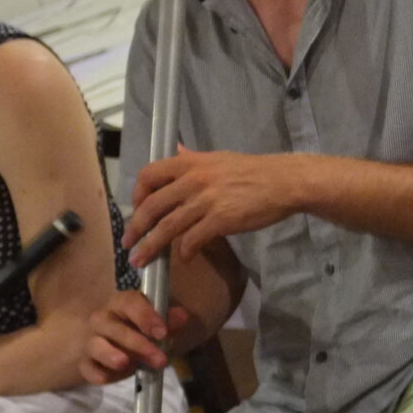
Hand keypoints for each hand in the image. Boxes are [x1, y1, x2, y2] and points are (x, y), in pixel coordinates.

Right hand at [80, 288, 192, 383]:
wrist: (124, 345)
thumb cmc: (143, 330)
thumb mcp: (160, 324)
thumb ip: (170, 321)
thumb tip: (182, 316)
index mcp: (121, 304)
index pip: (129, 302)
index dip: (145, 317)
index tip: (162, 333)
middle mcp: (102, 320)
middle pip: (114, 328)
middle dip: (138, 344)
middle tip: (160, 360)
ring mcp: (92, 341)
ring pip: (96, 346)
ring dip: (111, 355)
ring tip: (125, 363)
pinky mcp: (87, 362)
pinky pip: (89, 369)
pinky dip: (101, 374)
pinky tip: (115, 376)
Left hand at [125, 146, 301, 264]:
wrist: (284, 182)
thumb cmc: (254, 171)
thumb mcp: (219, 158)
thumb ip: (193, 158)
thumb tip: (176, 151)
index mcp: (190, 163)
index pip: (149, 175)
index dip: (137, 195)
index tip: (136, 210)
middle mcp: (193, 180)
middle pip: (153, 207)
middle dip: (136, 228)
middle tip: (128, 244)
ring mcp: (206, 201)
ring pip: (168, 227)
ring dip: (151, 247)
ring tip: (142, 260)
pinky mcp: (221, 220)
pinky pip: (193, 239)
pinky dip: (184, 252)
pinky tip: (184, 258)